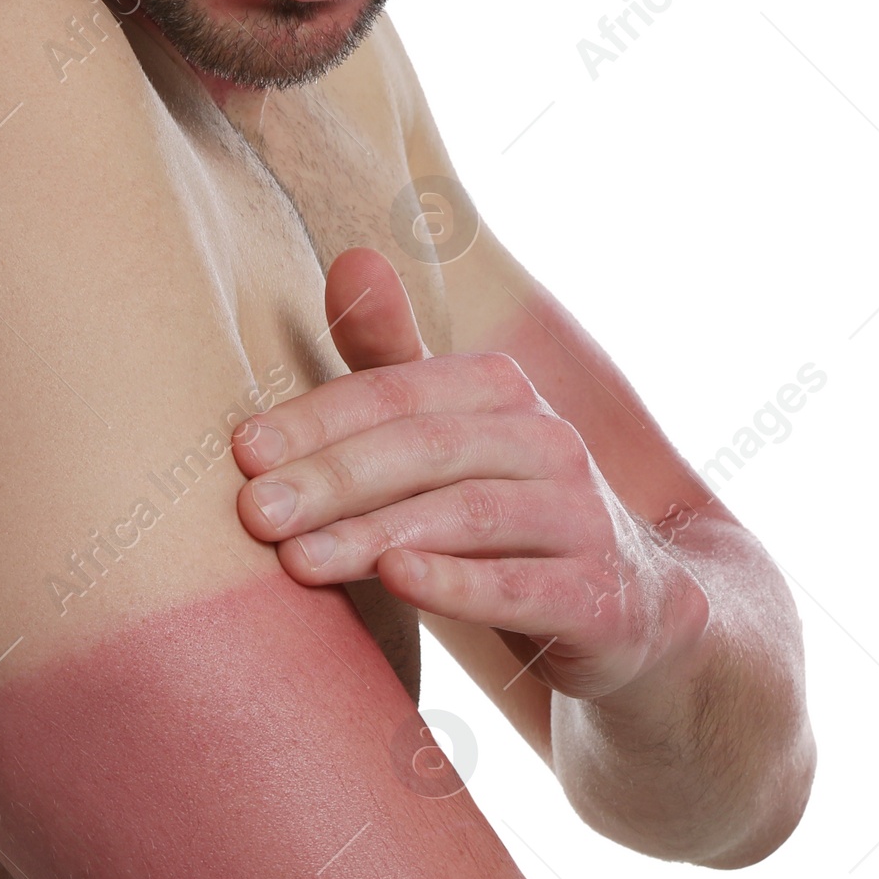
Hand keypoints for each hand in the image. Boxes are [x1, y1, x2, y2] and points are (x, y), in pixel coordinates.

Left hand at [231, 247, 708, 701]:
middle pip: (425, 448)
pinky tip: (398, 581)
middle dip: (331, 478)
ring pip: (469, 514)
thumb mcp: (446, 440)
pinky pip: (527, 585)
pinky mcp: (605, 597)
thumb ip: (390, 361)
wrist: (637, 620)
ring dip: (376, 534)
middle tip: (252, 513)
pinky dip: (459, 582)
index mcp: (499, 390)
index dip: (316, 418)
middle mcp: (548, 439)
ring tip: (297, 561)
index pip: (395, 392)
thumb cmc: (506, 518)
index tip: (241, 452)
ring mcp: (584, 517)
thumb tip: (348, 258)